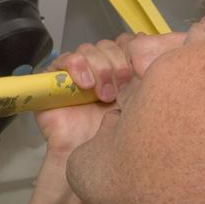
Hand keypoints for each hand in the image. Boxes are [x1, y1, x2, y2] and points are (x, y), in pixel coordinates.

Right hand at [36, 33, 165, 156]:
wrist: (92, 160)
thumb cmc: (117, 137)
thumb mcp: (139, 103)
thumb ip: (145, 77)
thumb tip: (149, 47)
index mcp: (123, 71)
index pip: (127, 43)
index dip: (133, 50)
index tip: (139, 71)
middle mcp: (101, 69)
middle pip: (110, 45)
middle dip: (118, 63)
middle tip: (121, 89)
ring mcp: (77, 72)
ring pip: (89, 49)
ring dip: (99, 68)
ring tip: (103, 94)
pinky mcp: (54, 78)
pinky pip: (65, 58)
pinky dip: (76, 66)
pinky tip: (85, 85)